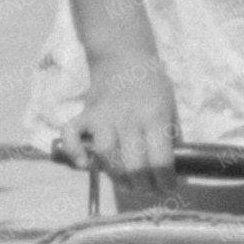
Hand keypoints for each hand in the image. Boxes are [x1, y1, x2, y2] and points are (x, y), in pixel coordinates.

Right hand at [74, 53, 178, 185]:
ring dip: (117, 177)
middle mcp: (128, 118)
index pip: (160, 159)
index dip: (165, 181)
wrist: (122, 55)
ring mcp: (103, 116)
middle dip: (143, 185)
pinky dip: (74, 152)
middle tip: (148, 188)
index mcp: (154, 115)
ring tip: (127, 183)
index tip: (167, 187)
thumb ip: (171, 136)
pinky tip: (85, 164)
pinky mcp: (85, 114)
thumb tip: (172, 168)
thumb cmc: (151, 84)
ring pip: (106, 156)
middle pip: (133, 165)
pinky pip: (72, 135)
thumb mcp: (170, 107)